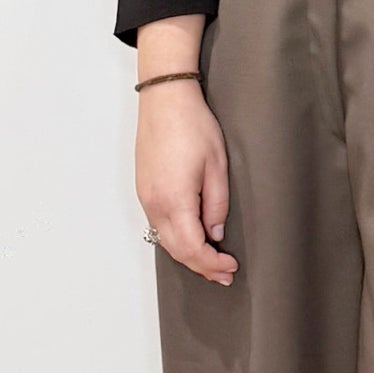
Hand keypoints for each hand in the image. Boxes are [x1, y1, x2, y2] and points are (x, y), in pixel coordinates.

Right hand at [136, 79, 237, 284]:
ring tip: (211, 261)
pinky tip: (191, 238)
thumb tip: (214, 234)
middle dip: (201, 267)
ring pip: (164, 240)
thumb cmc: (192, 125)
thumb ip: (217, 206)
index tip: (231, 266)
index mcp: (174, 200)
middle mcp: (154, 203)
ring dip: (188, 254)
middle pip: (176, 251)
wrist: (165, 99)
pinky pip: (158, 225)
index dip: (212, 264)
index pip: (192, 248)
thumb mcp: (217, 166)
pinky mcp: (143, 189)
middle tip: (224, 273)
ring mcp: (145, 197)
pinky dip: (176, 239)